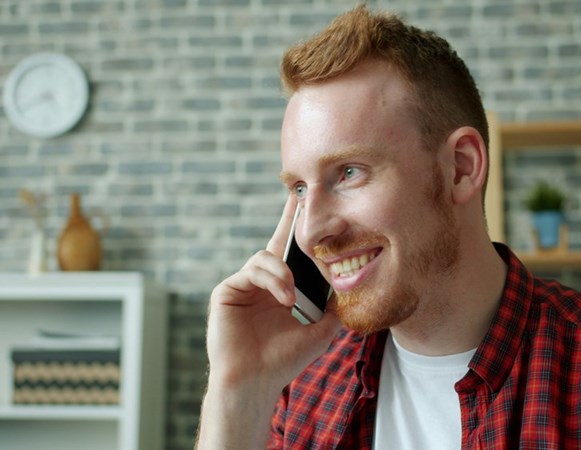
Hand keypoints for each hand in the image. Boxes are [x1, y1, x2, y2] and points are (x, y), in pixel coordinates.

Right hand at [197, 196, 341, 448]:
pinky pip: (252, 271)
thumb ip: (333, 308)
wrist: (255, 382)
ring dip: (283, 273)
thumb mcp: (318, 331)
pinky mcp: (226, 290)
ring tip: (293, 297)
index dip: (300, 230)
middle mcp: (261, 283)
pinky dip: (271, 280)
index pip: (293, 254)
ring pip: (265, 258)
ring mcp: (243, 285)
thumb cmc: (283, 361)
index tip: (312, 206)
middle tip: (301, 195)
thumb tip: (353, 288)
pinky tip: (283, 297)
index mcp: (280, 289)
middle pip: (277, 243)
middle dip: (289, 219)